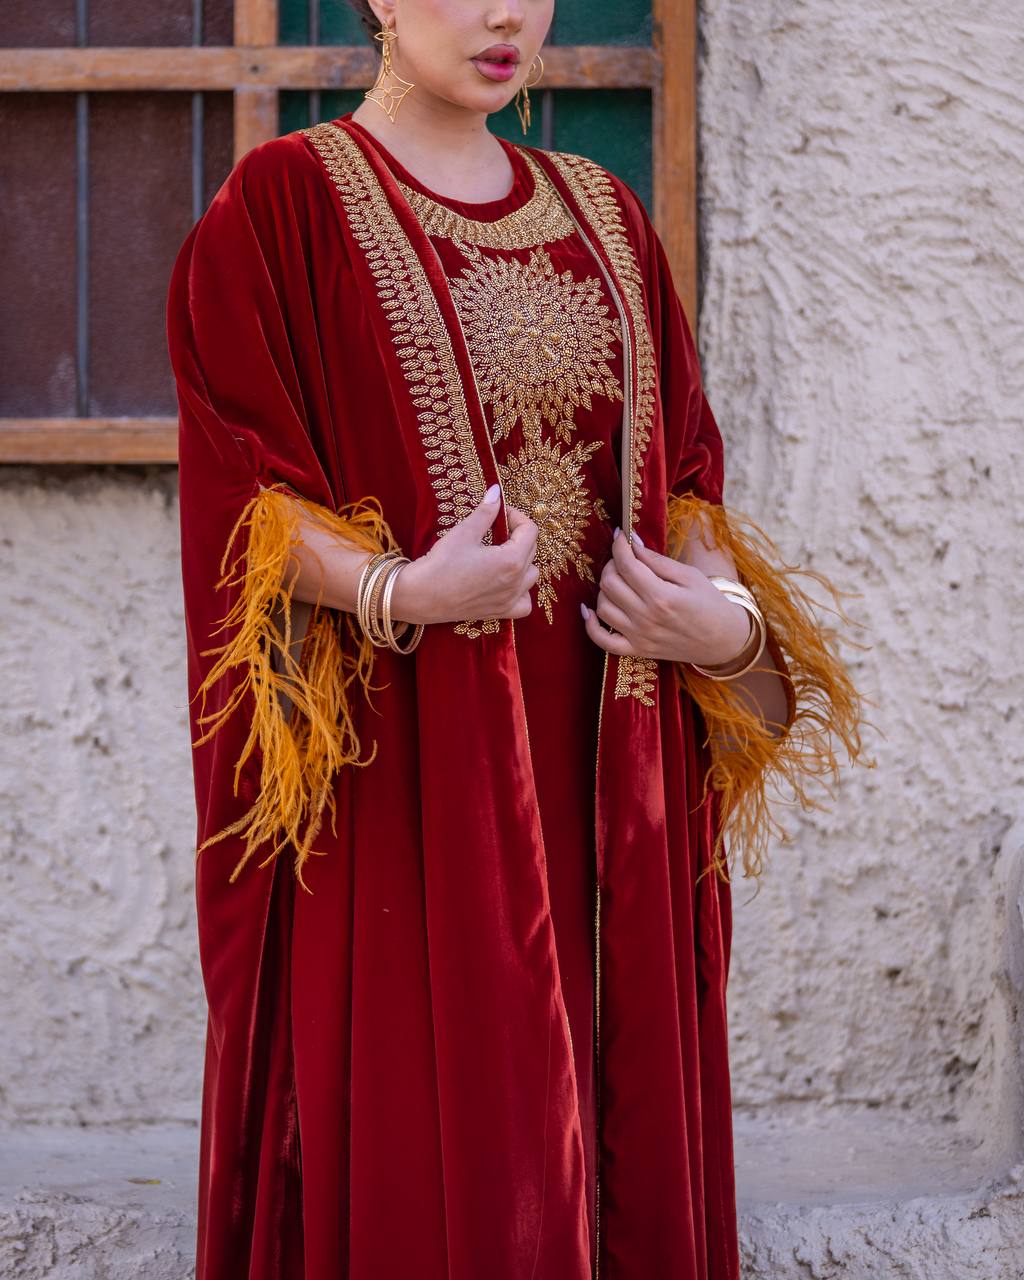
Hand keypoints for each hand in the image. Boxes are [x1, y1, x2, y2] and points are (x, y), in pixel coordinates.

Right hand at [390, 484, 539, 623]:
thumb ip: (486, 512)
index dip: (516, 517)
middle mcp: (516, 582)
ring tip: (502, 555)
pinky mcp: (499, 612)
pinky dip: (522, 593)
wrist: (421, 596)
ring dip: (523, 562)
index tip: (500, 514)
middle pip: (532, 551)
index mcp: (511, 560)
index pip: (530, 531)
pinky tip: (507, 584)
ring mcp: (509, 599)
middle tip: (497, 530)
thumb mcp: (465, 532)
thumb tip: (496, 492)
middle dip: (518, 536)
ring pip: (531, 576)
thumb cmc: (441, 564)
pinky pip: (524, 604)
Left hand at [581, 527, 751, 664]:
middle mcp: (646, 618)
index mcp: (661, 596)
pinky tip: (589, 611)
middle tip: (623, 559)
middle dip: (612, 564)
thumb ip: (657, 561)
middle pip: (609, 584)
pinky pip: (602, 641)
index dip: (619, 545)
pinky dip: (591, 626)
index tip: (620, 535)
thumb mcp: (689, 576)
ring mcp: (639, 637)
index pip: (626, 565)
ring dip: (604, 589)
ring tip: (619, 581)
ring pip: (602, 607)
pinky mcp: (637, 650)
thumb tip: (632, 541)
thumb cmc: (709, 604)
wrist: (723, 641)